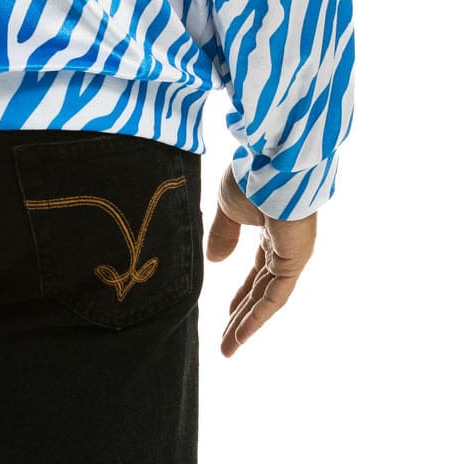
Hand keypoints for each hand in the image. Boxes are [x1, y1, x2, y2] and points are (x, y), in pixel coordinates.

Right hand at [205, 164, 316, 356]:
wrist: (271, 162)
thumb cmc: (251, 176)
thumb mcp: (228, 207)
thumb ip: (222, 235)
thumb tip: (214, 262)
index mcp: (270, 231)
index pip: (258, 270)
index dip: (241, 293)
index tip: (227, 312)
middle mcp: (284, 247)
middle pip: (261, 289)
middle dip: (242, 316)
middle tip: (225, 340)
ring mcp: (291, 255)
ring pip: (267, 298)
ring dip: (247, 324)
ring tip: (228, 348)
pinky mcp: (295, 261)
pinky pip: (275, 297)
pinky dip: (258, 317)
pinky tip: (240, 335)